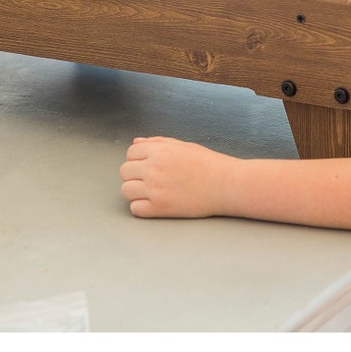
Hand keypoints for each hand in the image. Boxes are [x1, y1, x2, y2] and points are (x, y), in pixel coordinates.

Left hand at [119, 136, 237, 218]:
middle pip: (124, 171)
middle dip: (134, 175)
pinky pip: (135, 209)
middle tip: (150, 180)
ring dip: (135, 192)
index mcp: (159, 150)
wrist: (226, 185)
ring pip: (126, 190)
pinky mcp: (160, 208)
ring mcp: (155, 189)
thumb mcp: (182, 146)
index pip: (130, 153)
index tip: (148, 165)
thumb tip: (136, 142)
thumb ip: (157, 142)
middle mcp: (154, 168)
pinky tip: (154, 204)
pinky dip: (141, 208)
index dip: (138, 159)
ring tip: (151, 192)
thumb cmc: (208, 164)